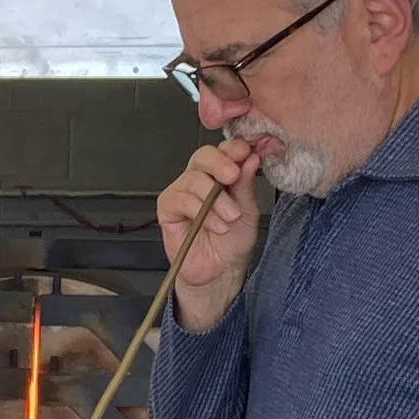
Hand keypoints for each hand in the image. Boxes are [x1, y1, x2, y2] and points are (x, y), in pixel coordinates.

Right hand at [156, 136, 270, 331]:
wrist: (220, 271)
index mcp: (221, 174)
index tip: (248, 152)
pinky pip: (181, 199)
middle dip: (221, 164)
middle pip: (204, 155)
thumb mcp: (248, 211)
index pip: (224, 150)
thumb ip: (246, 185)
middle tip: (233, 176)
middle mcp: (200, 178)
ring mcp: (182, 191)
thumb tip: (251, 158)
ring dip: (215, 199)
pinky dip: (200, 211)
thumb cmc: (232, 241)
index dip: (235, 148)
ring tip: (229, 218)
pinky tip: (215, 226)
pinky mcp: (168, 207)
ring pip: (194, 178)